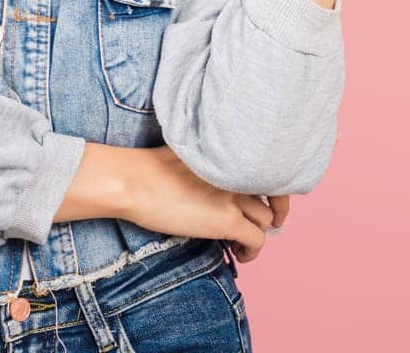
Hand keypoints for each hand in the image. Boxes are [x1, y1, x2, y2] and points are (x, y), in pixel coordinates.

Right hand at [122, 146, 290, 262]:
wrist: (135, 181)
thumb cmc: (150, 168)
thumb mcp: (190, 155)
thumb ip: (212, 164)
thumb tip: (217, 181)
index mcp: (231, 156)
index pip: (268, 169)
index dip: (271, 188)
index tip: (266, 200)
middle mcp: (239, 173)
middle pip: (274, 195)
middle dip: (272, 212)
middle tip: (264, 224)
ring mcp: (235, 197)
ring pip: (267, 219)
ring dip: (259, 233)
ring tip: (241, 243)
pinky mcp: (227, 221)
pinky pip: (257, 240)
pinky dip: (252, 251)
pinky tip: (238, 254)